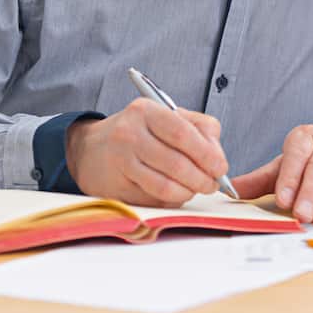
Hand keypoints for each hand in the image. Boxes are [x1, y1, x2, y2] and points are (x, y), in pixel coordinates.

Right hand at [64, 98, 228, 207]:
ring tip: (195, 189)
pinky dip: (171, 200)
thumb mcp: (166, 117)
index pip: (182, 133)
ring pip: (165, 186)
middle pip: (176, 163)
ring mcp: (120, 162)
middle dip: (202, 178)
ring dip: (188, 192)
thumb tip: (218, 156)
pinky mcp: (115, 187)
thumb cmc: (140, 132)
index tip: (221, 168)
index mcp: (146, 111)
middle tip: (212, 185)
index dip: (207, 154)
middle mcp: (129, 134)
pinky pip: (152, 199)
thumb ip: (199, 128)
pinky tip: (175, 194)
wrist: (91, 150)